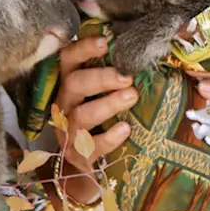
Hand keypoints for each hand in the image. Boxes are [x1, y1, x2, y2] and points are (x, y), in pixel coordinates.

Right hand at [53, 35, 137, 205]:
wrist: (79, 167)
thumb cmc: (96, 120)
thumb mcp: (98, 94)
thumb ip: (113, 75)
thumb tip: (145, 54)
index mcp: (69, 83)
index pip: (68, 59)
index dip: (83, 48)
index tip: (105, 43)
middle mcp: (64, 103)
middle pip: (74, 84)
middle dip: (101, 77)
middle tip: (127, 76)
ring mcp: (68, 130)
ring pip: (81, 114)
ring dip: (107, 104)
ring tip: (131, 96)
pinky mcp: (77, 154)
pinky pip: (90, 146)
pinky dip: (109, 138)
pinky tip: (126, 129)